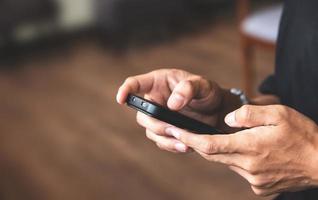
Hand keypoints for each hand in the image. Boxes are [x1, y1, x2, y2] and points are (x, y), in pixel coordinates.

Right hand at [117, 69, 223, 152]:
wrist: (218, 111)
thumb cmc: (207, 91)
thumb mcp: (202, 85)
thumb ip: (188, 88)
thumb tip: (172, 104)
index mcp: (157, 83)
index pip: (135, 84)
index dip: (125, 90)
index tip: (121, 99)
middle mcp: (154, 100)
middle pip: (142, 115)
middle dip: (156, 125)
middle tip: (174, 130)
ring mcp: (158, 117)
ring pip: (151, 131)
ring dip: (165, 139)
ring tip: (184, 143)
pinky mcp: (165, 131)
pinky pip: (161, 141)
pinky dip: (171, 145)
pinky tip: (185, 146)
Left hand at [166, 105, 317, 195]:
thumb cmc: (303, 135)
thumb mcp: (279, 113)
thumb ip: (248, 114)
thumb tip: (226, 119)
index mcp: (250, 146)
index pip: (209, 144)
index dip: (188, 138)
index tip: (173, 131)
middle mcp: (247, 166)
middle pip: (213, 154)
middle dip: (197, 143)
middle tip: (184, 131)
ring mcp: (253, 179)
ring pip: (226, 162)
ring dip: (222, 150)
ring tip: (232, 138)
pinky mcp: (259, 187)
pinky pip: (240, 170)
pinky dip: (238, 159)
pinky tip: (252, 151)